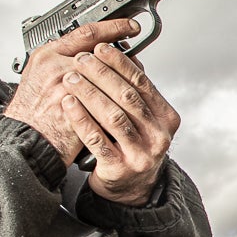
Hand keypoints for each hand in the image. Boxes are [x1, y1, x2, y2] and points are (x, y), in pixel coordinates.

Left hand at [0, 20, 180, 201]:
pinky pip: (96, 138)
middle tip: (81, 60)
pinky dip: (80, 118)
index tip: (101, 48)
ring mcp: (140, 154)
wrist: (131, 188)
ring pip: (112, 116)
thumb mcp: (145, 119)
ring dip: (89, 93)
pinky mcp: (119, 168)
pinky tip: (69, 104)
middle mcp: (158, 136)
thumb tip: (124, 55)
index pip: (143, 83)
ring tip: (71, 79)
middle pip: (127, 97)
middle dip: (101, 74)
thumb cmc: (134, 147)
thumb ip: (137, 91)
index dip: (120, 63)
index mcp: (167, 118)